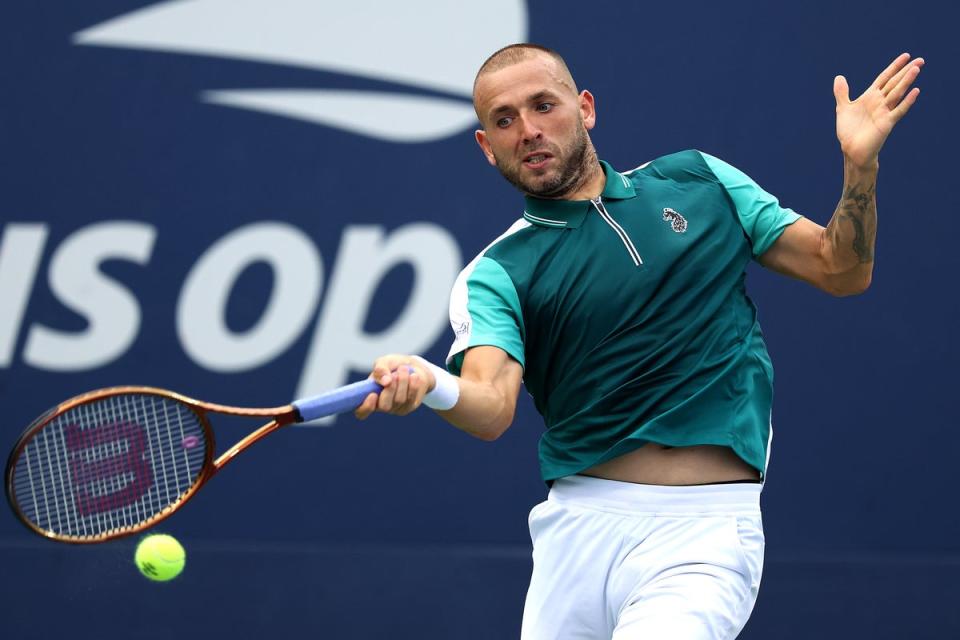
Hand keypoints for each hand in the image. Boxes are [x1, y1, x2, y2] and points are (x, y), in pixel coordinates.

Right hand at [353, 354, 435, 419]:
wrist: (412, 366)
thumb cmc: (393, 365)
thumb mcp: (383, 362)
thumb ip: (380, 369)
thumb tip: (385, 381)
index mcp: (368, 396)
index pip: (361, 412)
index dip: (365, 407)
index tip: (372, 394)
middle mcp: (381, 405)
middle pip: (384, 406)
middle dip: (390, 389)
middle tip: (394, 375)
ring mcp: (395, 408)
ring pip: (399, 401)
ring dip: (402, 383)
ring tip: (404, 369)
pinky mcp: (409, 406)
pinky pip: (411, 399)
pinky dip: (413, 386)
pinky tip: (413, 376)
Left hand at [834, 53, 922, 169]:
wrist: (851, 149)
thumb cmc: (849, 130)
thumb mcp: (843, 108)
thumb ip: (842, 93)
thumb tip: (839, 77)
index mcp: (871, 97)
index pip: (885, 78)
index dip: (894, 67)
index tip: (906, 55)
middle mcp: (880, 102)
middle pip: (894, 83)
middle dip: (906, 71)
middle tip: (920, 59)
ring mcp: (884, 112)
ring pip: (897, 93)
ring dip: (907, 81)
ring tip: (916, 69)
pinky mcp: (886, 123)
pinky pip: (898, 111)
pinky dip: (907, 101)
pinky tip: (915, 91)